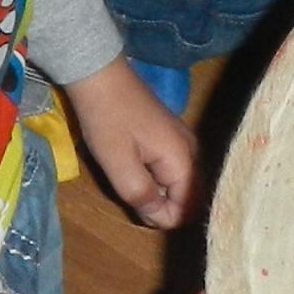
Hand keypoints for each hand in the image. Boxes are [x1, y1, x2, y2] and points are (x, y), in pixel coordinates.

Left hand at [62, 59, 196, 227]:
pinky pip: (174, 169)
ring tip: (131, 183)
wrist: (101, 75)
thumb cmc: (108, 119)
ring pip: (181, 184)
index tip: (135, 207)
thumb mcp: (118, 164)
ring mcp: (184, 142)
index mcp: (184, 161)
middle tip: (131, 197)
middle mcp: (193, 152)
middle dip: (163, 206)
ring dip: (159, 192)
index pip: (188, 209)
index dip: (162, 218)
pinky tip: (135, 169)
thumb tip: (160, 218)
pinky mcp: (172, 136)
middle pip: (189, 197)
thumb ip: (142, 195)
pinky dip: (157, 178)